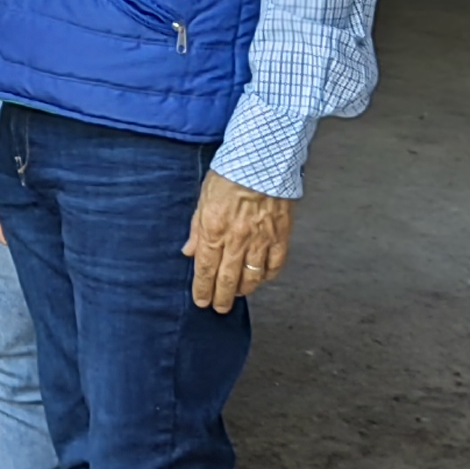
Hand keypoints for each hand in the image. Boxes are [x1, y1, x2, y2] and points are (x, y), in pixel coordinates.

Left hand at [183, 173, 294, 312]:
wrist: (263, 159)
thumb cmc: (230, 173)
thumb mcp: (204, 198)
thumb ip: (196, 228)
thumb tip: (189, 252)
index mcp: (214, 230)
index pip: (205, 269)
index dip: (203, 289)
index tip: (201, 301)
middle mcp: (237, 240)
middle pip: (228, 279)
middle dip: (221, 298)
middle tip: (219, 309)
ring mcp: (261, 240)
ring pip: (252, 277)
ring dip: (244, 290)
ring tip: (238, 295)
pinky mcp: (280, 235)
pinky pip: (275, 264)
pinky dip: (268, 275)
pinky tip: (262, 278)